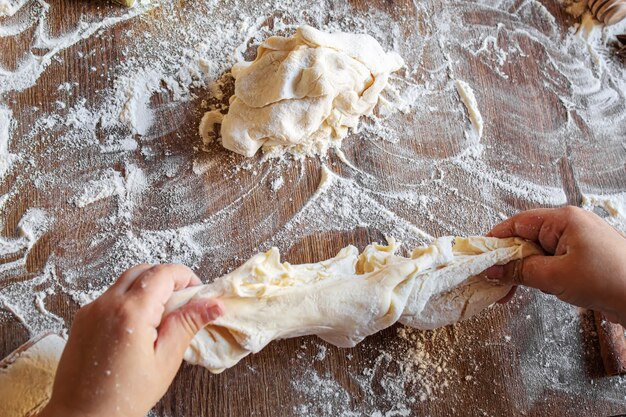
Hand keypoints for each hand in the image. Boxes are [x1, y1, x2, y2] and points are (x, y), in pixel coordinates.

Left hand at [38, 264, 222, 416]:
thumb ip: (187, 324)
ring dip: (148, 286)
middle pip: (144, 270)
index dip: (185, 277)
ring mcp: (91, 310)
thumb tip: (213, 304)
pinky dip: (129, 299)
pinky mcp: (82, 318)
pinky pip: (111, 295)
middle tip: (182, 302)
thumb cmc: (123, 397)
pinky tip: (139, 325)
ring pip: (126, 280)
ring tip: (161, 316)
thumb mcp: (165, 361)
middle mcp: (107, 304)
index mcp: (131, 313)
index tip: (197, 292)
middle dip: (167, 278)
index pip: (163, 273)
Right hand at [484, 206, 625, 325]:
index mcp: (564, 219)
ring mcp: (578, 242)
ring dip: (523, 270)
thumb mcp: (554, 277)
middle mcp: (571, 226)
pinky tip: (532, 288)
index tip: (479, 255)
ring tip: (509, 290)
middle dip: (508, 260)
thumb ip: (519, 271)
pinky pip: (552, 262)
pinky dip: (538, 274)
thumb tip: (492, 269)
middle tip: (493, 279)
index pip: (518, 223)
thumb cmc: (607, 280)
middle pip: (526, 238)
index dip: (495, 239)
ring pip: (538, 252)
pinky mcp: (584, 259)